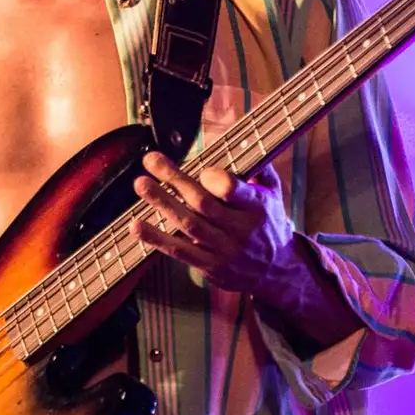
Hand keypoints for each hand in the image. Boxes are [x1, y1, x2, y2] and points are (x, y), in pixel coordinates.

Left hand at [129, 151, 296, 295]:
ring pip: (188, 225)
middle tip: (151, 160)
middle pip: (202, 203)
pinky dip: (156, 238)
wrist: (278, 272)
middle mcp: (239, 229)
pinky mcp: (210, 266)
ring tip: (141, 184)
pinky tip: (136, 225)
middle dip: (174, 179)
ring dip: (162, 203)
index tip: (200, 168)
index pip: (233, 191)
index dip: (214, 179)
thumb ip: (260, 169)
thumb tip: (246, 142)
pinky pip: (179, 251)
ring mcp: (223, 250)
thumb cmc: (270, 225)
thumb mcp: (275, 196)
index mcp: (256, 207)